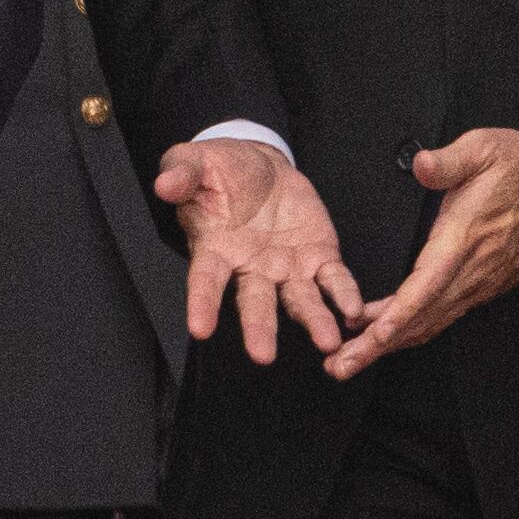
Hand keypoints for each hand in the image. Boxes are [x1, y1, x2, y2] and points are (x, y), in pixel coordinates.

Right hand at [153, 136, 361, 367]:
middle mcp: (251, 268)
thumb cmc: (222, 171)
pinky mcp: (318, 257)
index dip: (202, 305)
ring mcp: (287, 268)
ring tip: (327, 340)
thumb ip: (181, 174)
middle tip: (263, 355)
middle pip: (255, 303)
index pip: (205, 282)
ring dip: (314, 321)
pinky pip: (333, 280)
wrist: (260, 166)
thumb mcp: (195, 163)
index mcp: (216, 250)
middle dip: (260, 329)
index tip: (200, 328)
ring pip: (299, 301)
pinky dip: (344, 295)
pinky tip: (353, 310)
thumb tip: (165, 185)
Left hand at [330, 128, 518, 378]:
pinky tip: (391, 336)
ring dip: (391, 345)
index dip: (399, 314)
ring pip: (430, 322)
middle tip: (340, 365)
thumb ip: (448, 160)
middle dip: (378, 346)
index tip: (374, 335)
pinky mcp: (482, 285)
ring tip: (354, 359)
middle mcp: (470, 270)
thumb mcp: (484, 149)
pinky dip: (413, 330)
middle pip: (420, 318)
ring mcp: (477, 282)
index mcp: (463, 239)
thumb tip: (422, 165)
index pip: (427, 286)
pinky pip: (443, 315)